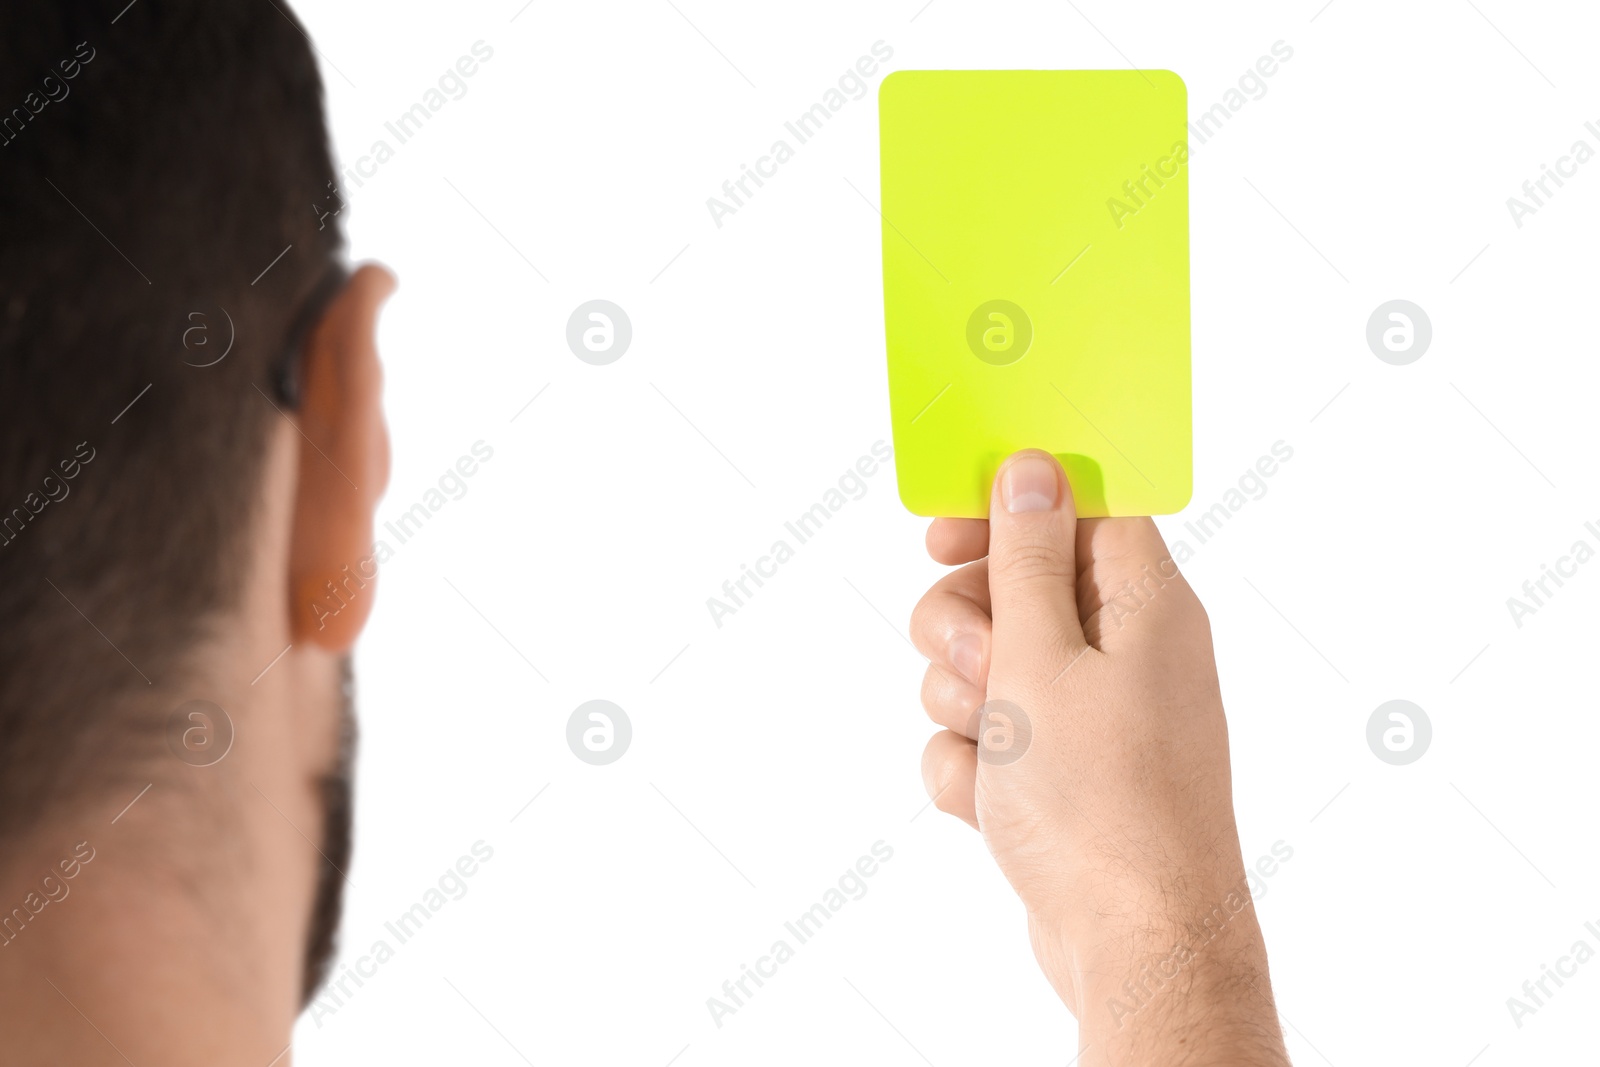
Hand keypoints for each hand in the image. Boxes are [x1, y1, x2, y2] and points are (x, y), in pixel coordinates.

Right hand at [911, 450, 1289, 1065]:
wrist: (1131, 945)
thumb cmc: (1099, 799)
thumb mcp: (1042, 658)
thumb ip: (1027, 557)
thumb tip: (1033, 467)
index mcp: (1143, 603)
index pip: (1078, 508)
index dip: (1007, 509)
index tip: (941, 536)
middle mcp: (1126, 651)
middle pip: (1015, 585)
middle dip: (965, 625)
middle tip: (978, 665)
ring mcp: (1092, 718)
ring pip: (986, 665)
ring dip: (961, 702)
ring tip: (990, 748)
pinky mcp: (1062, 775)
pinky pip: (987, 738)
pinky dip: (972, 766)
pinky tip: (987, 804)